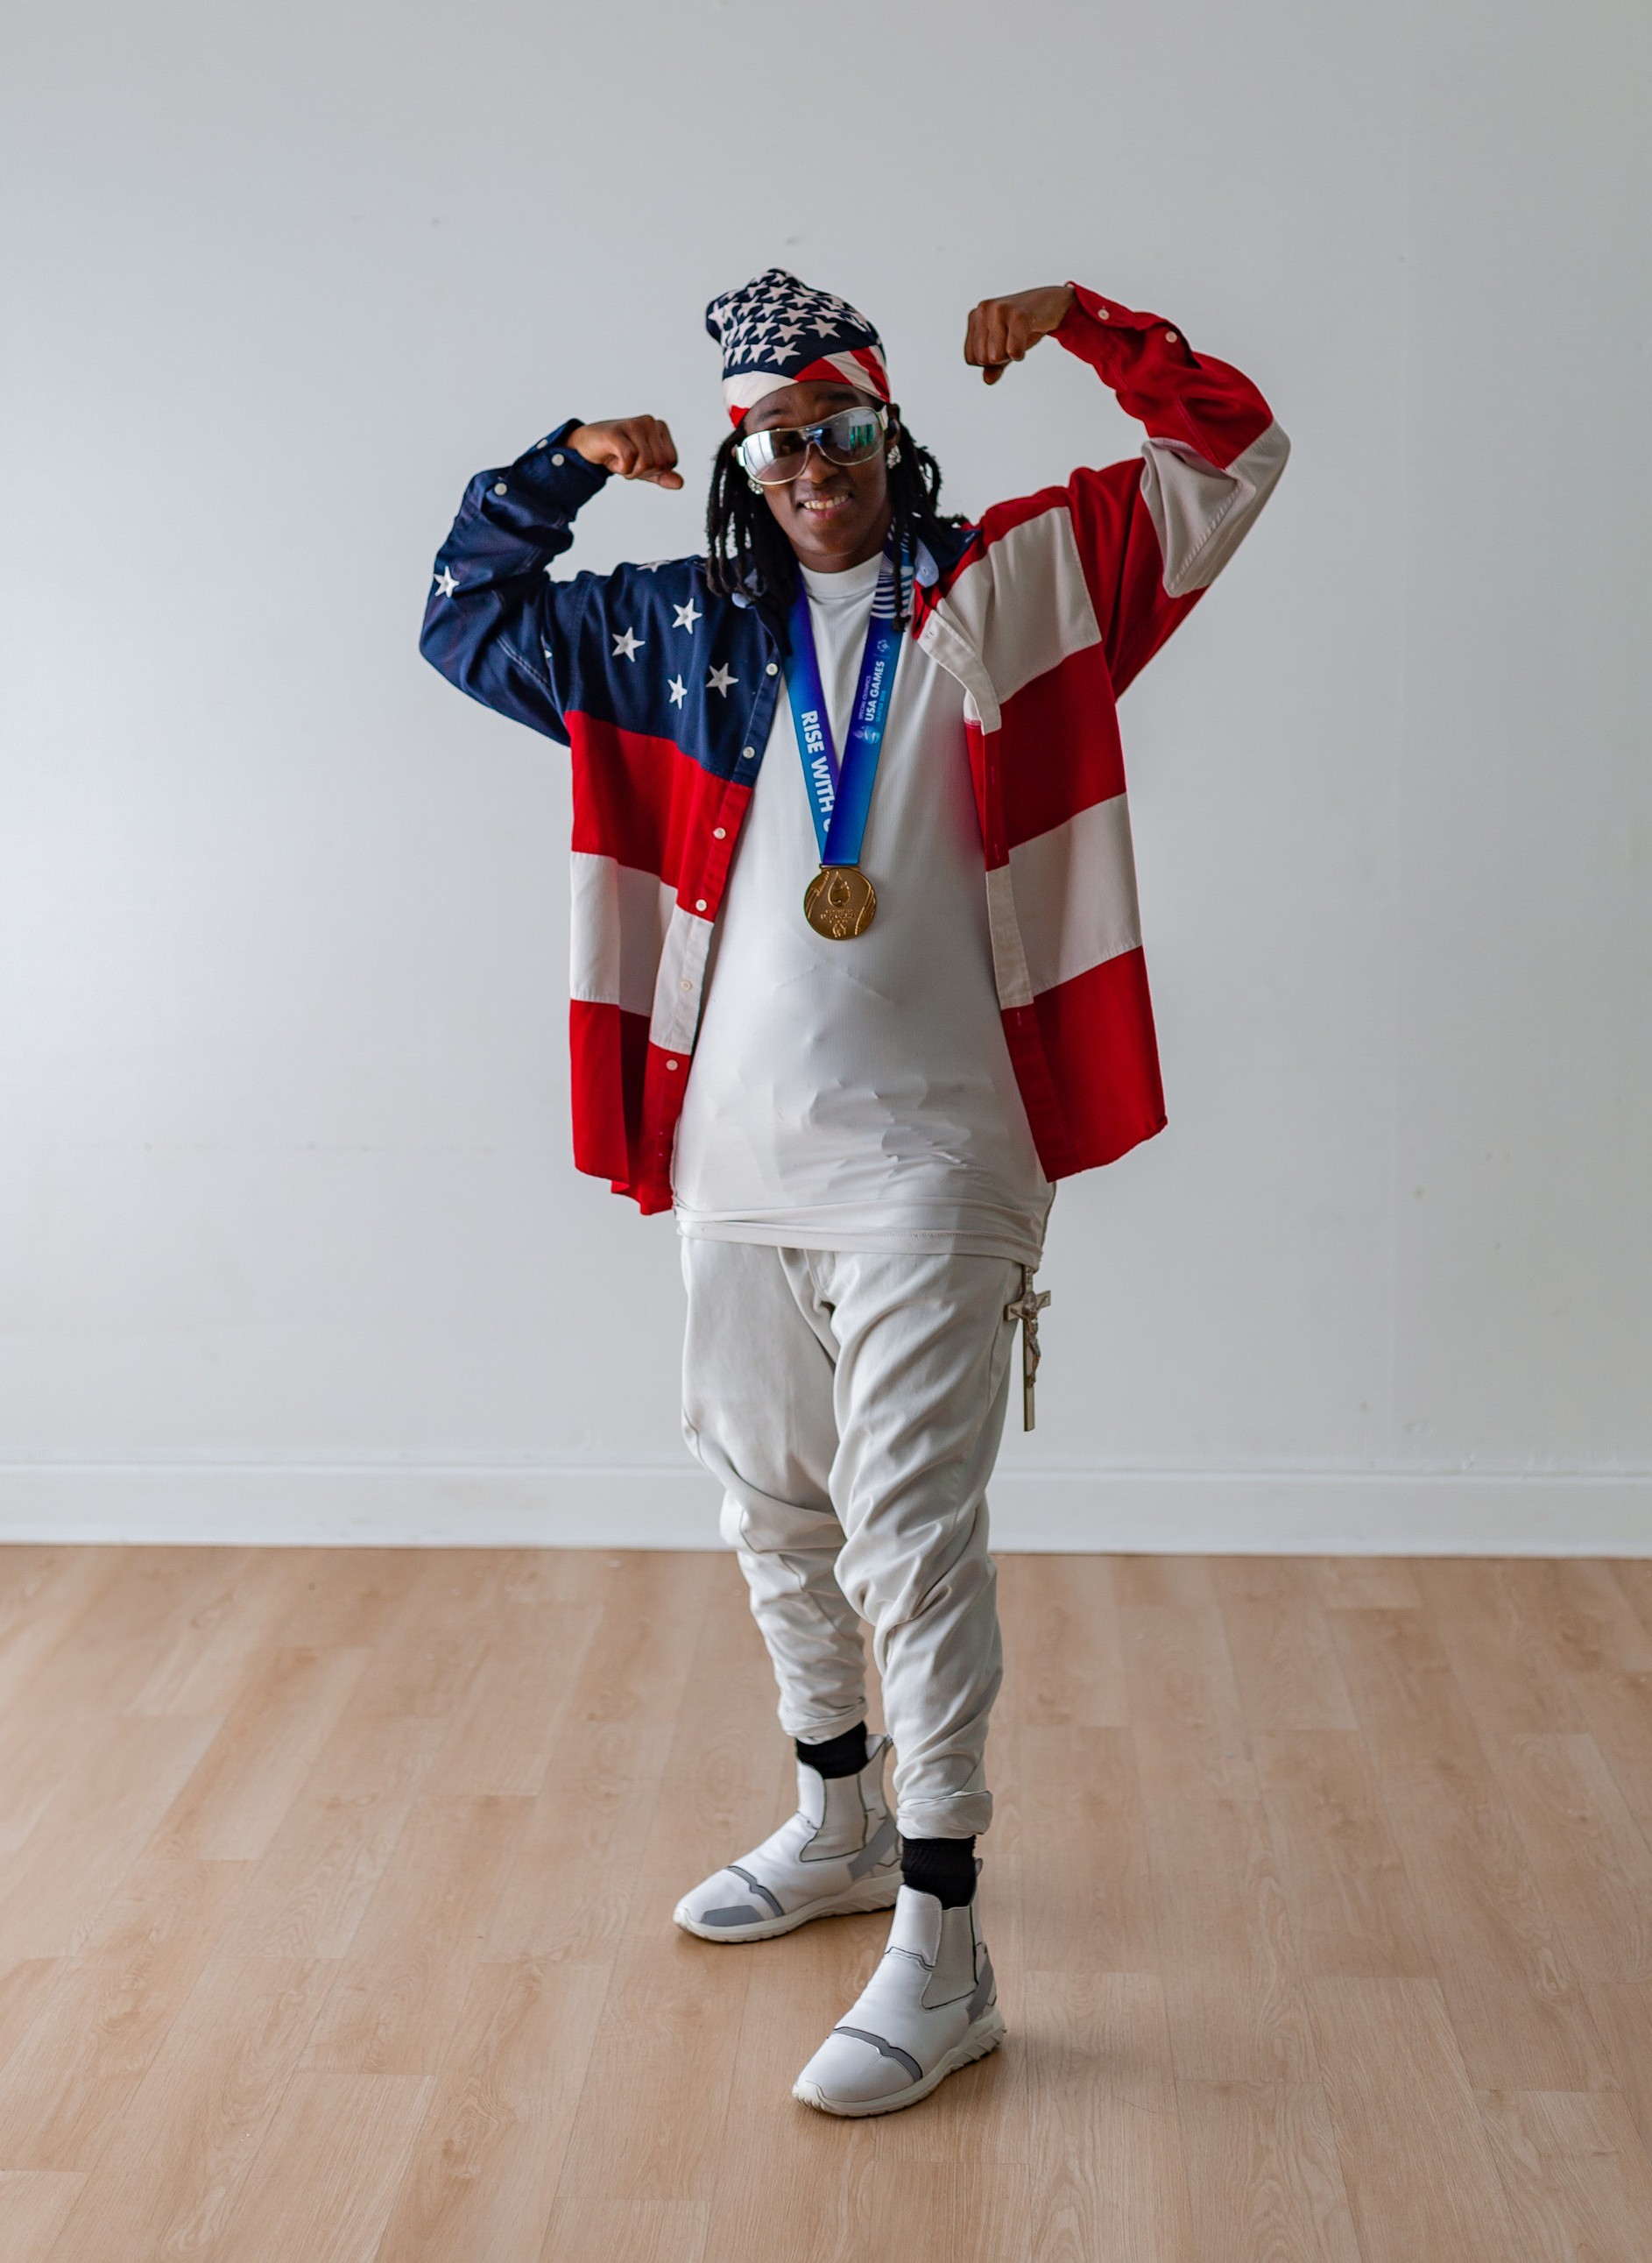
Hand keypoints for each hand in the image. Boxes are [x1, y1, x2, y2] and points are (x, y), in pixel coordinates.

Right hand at [565, 416, 682, 487]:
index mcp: (660, 428)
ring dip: (630, 471)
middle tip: (626, 462)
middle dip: (641, 472)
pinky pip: (630, 458)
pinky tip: (612, 458)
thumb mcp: (643, 467)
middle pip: (659, 463)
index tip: (637, 462)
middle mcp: (650, 422)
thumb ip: (662, 475)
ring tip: (618, 459)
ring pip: (646, 462)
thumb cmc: (617, 454)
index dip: (654, 471)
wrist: (587, 446)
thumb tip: (680, 483)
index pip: (670, 462)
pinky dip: (622, 467)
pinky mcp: (617, 431)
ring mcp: (633, 424)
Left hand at [963, 285, 1075, 384]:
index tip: (1004, 342)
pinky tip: (1028, 336)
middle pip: (983, 359)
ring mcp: (999, 310)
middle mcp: (983, 310)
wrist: (1053, 303)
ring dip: (1012, 354)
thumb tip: (987, 380)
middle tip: (1014, 339)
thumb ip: (993, 367)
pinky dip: (1021, 353)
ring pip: (995, 357)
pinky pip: (1013, 351)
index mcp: (975, 317)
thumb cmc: (1025, 325)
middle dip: (1001, 358)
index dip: (990, 361)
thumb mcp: (1005, 347)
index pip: (971, 359)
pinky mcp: (1017, 315)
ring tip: (1021, 336)